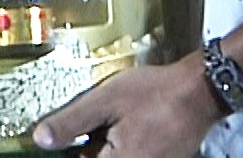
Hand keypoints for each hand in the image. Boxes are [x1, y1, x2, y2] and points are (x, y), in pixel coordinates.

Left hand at [32, 60, 223, 156]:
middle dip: (90, 148)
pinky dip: (122, 147)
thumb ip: (72, 122)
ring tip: (116, 125)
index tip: (71, 141)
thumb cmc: (157, 93)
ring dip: (106, 147)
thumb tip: (42, 139)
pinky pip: (131, 157)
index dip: (72, 151)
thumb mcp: (107, 100)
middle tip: (101, 124)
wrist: (201, 92)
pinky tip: (128, 129)